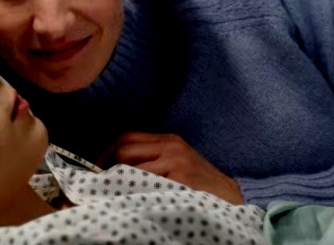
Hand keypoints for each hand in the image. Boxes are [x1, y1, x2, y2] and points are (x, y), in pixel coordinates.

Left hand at [98, 132, 243, 204]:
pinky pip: (145, 182)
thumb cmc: (200, 184)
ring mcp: (176, 161)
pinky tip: (138, 197)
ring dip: (123, 180)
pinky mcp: (180, 178)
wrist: (234, 197)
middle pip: (124, 148)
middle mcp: (171, 145)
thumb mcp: (177, 162)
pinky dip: (136, 190)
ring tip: (124, 191)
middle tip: (110, 183)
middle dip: (112, 166)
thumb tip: (112, 165)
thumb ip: (152, 158)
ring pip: (131, 165)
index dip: (107, 152)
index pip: (126, 136)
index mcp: (169, 139)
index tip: (99, 168)